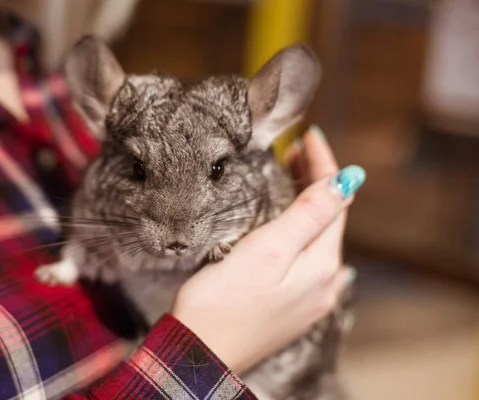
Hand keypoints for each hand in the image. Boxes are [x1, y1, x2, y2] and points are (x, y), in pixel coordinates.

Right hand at [171, 126, 364, 373]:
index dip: (324, 164)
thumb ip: (309, 216)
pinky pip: (307, 258)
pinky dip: (301, 230)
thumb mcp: (268, 251)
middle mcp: (324, 283)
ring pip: (318, 237)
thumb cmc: (223, 303)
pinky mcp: (291, 306)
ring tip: (291, 176)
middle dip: (317, 180)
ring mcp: (309, 298)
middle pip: (329, 218)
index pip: (335, 200)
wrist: (200, 354)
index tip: (309, 134)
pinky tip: (289, 224)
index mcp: (321, 264)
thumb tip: (348, 181)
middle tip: (294, 150)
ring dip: (309, 204)